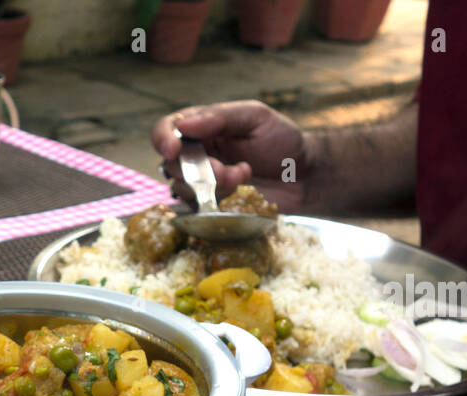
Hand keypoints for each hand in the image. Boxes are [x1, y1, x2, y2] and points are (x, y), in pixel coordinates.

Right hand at [151, 100, 311, 212]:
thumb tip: (183, 124)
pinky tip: (243, 191)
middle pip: (172, 164)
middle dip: (198, 170)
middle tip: (228, 171)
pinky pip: (199, 207)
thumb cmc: (281, 140)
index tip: (173, 150)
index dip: (162, 139)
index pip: (166, 129)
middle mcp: (196, 154)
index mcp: (202, 127)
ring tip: (243, 177)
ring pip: (184, 188)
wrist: (304, 176)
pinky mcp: (211, 205)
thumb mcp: (255, 117)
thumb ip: (219, 117)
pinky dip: (219, 200)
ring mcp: (202, 182)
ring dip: (213, 185)